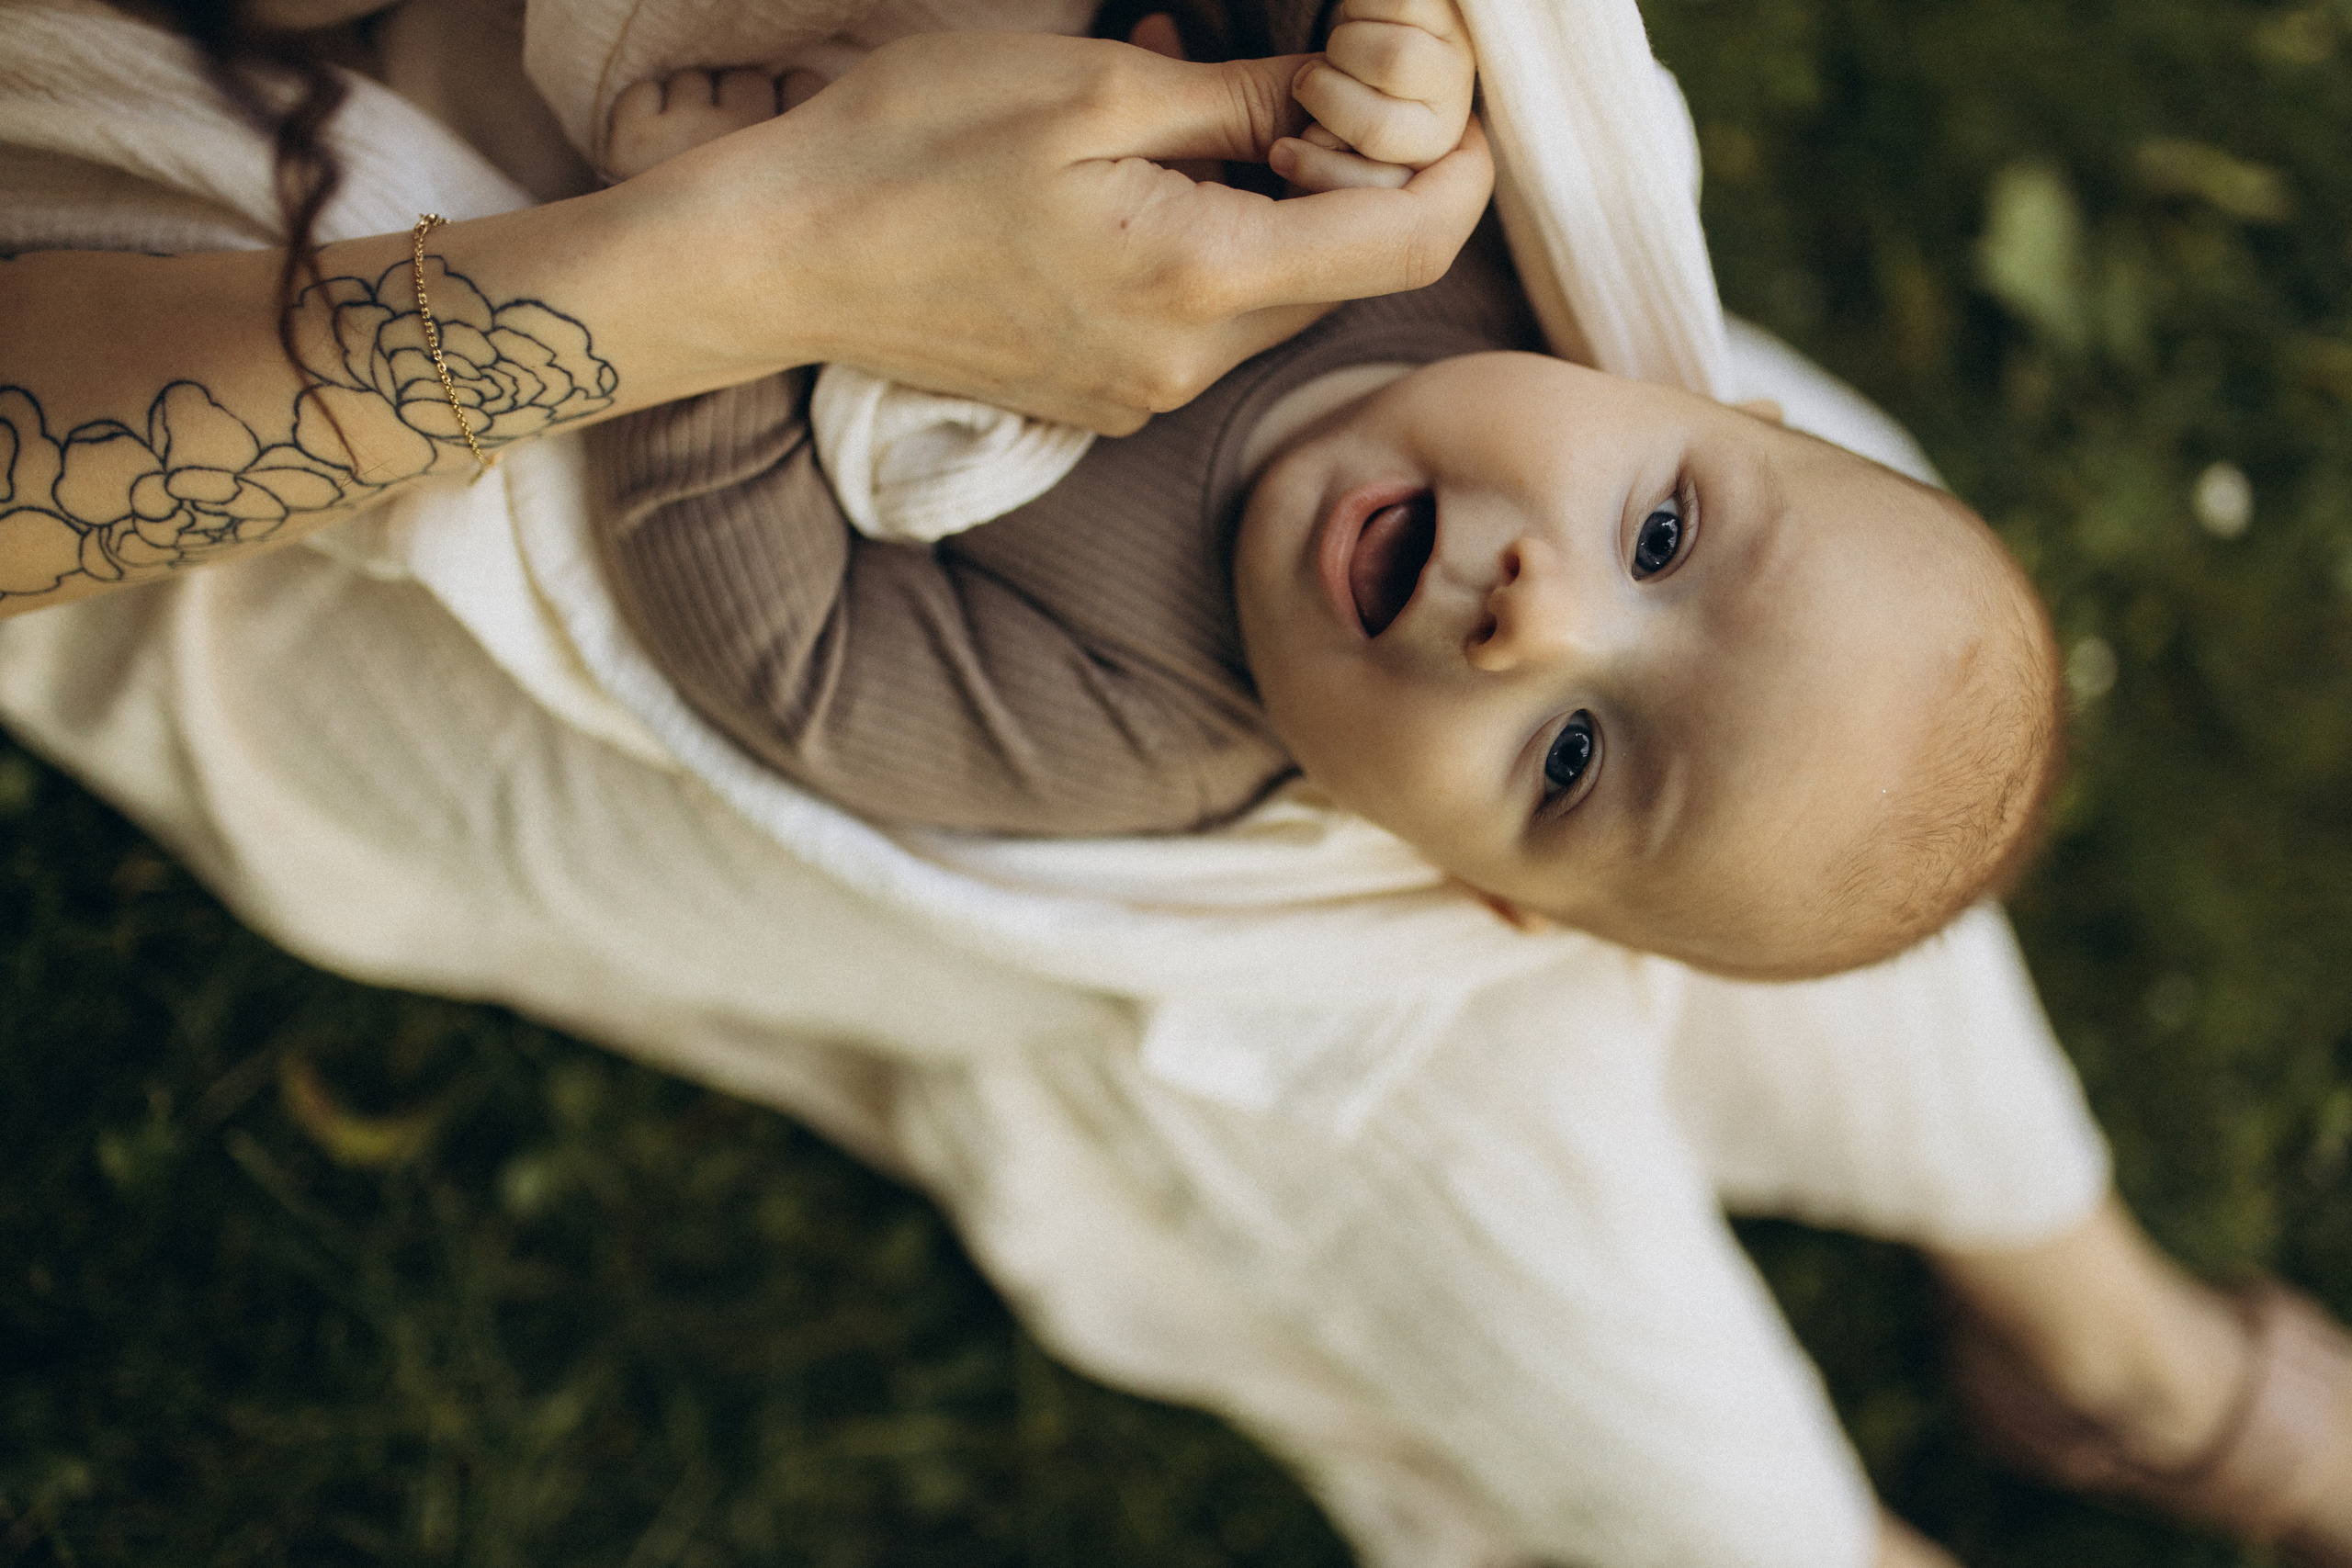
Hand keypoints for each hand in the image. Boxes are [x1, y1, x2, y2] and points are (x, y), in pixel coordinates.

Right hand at [639, 31, 1492, 433]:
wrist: (777, 262)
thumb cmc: (912, 155)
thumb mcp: (1093, 94)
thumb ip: (1239, 103)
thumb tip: (1343, 98)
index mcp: (1201, 284)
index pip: (1404, 247)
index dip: (1458, 172)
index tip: (1459, 110)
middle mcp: (1186, 366)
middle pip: (1344, 276)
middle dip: (1358, 178)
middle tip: (1312, 79)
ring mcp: (1141, 394)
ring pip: (1273, 297)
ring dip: (1276, 205)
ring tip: (1195, 109)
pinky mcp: (1101, 397)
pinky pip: (1202, 321)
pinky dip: (1213, 245)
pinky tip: (1146, 173)